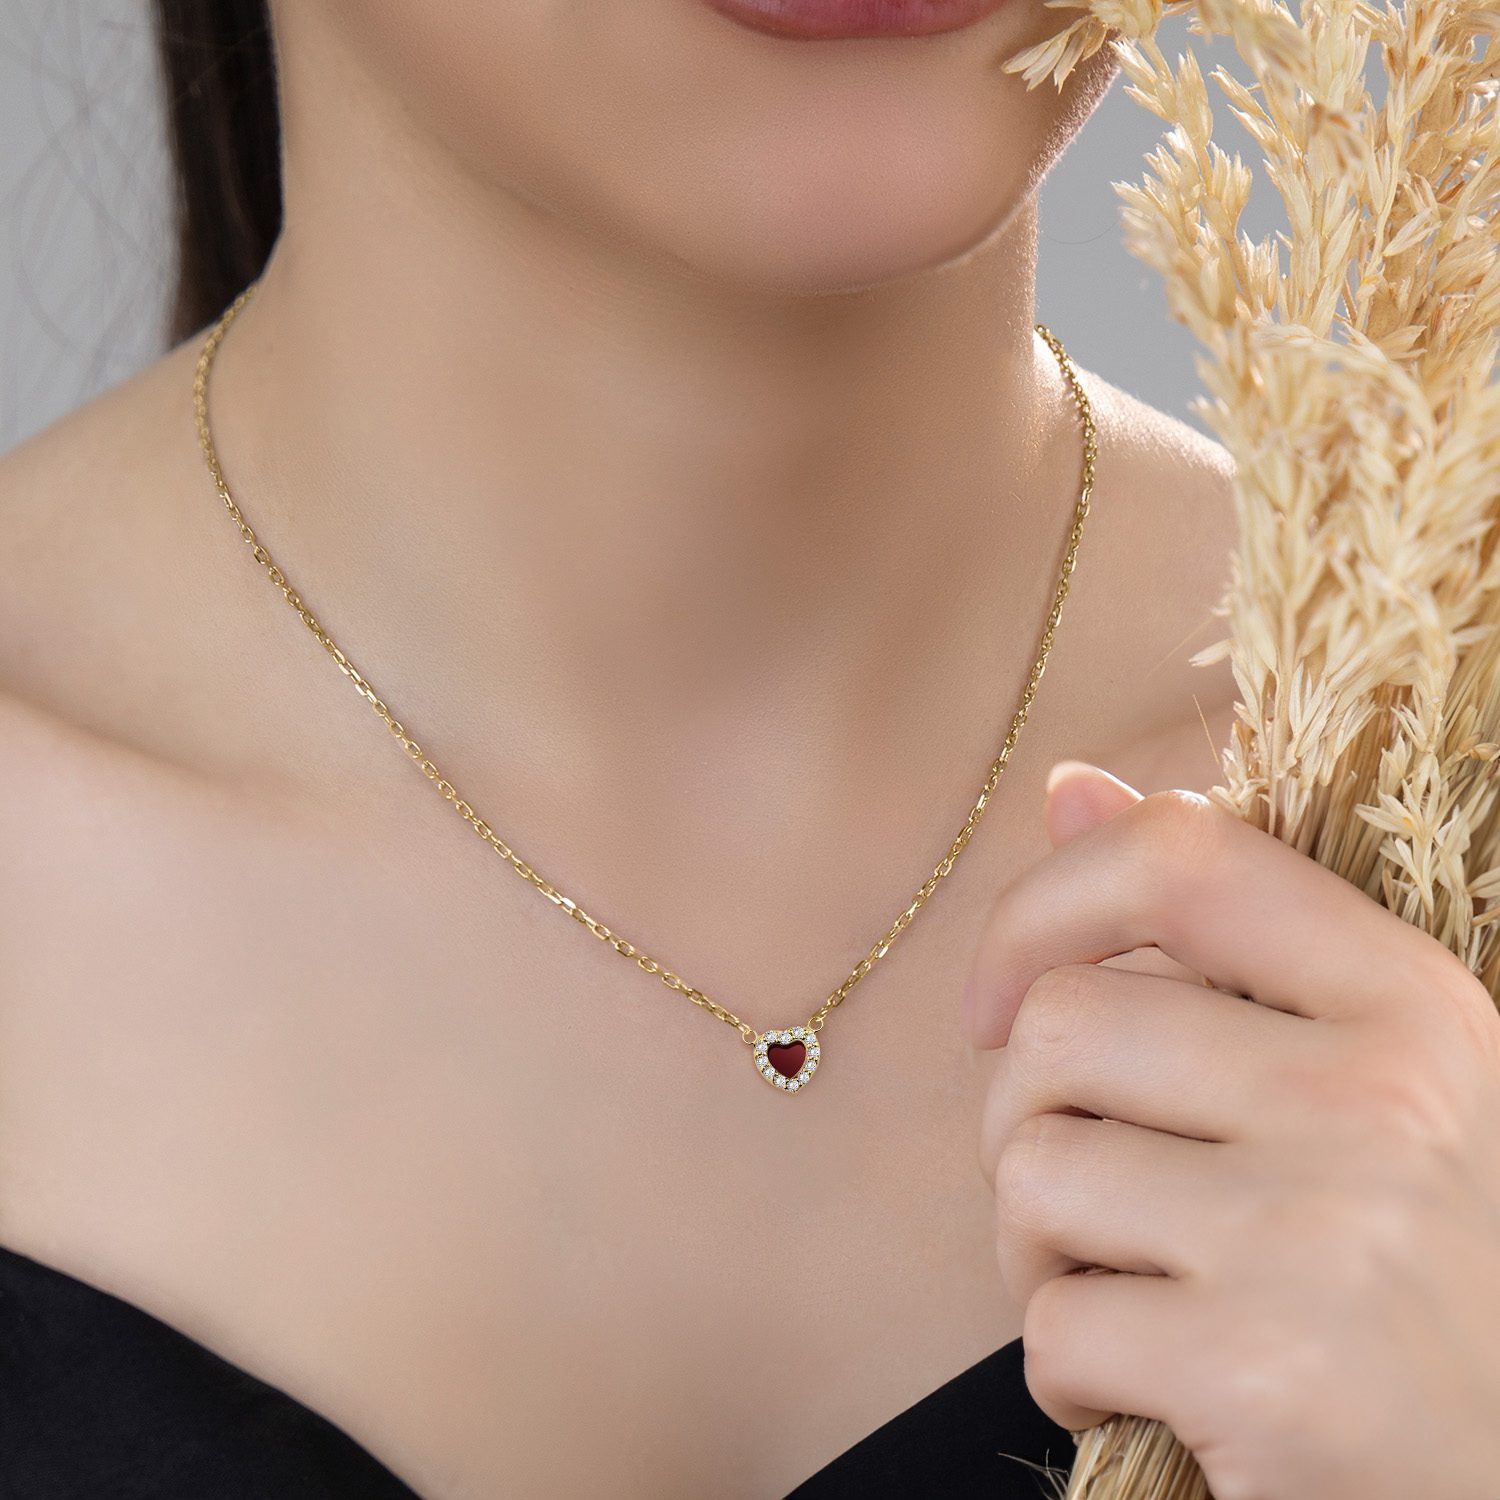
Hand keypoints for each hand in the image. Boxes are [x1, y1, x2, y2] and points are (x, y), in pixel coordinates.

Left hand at [963, 761, 1499, 1499]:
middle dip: (1022, 1122)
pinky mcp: (1267, 1375)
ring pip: (1031, 1171)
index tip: (996, 1001)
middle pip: (1059, 1029)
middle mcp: (1375, 1097)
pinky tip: (1139, 1390)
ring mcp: (1322, 1235)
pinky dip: (1063, 1370)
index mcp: (1407, 1001)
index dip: (1042, 905)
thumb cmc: (1431, 1268)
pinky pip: (1053, 1326)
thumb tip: (1072, 789)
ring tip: (1117, 1290)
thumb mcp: (1378, 1073)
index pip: (1178, 856)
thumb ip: (1225, 929)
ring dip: (1034, 1248)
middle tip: (1083, 1200)